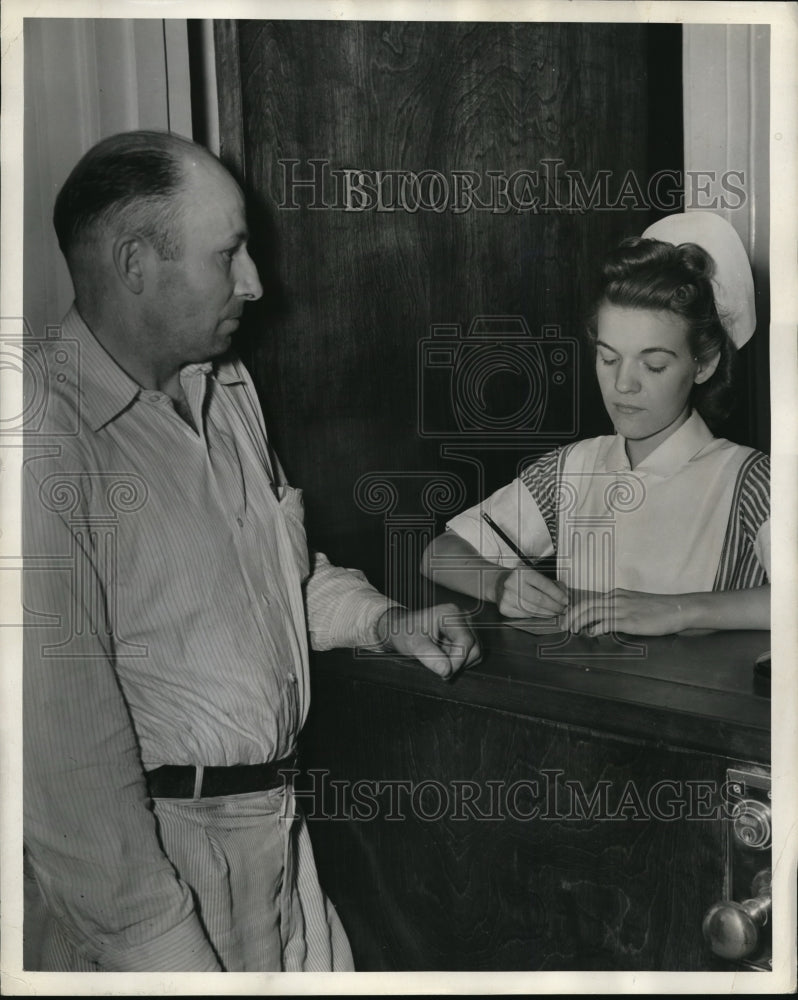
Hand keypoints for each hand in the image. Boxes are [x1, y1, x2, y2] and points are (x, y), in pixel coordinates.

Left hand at [376, 604, 480, 679]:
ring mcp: (466, 626)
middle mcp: (462, 617)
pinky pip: (472, 655)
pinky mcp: (467, 635)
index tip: (444, 673)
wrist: (402, 630)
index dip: (457, 660)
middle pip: (474, 648)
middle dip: (457, 663)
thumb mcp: (412, 643)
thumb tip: (446, 670)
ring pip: (475, 653)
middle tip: (438, 667)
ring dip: (459, 663)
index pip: (465, 641)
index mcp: (450, 613)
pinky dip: (460, 661)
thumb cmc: (405, 632)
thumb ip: (428, 655)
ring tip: (439, 659)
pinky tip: (445, 657)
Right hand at [494, 565, 569, 618]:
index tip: (566, 601)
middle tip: (563, 610)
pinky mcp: (504, 608)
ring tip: (555, 613)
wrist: (498, 583)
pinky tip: (543, 614)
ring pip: (533, 610)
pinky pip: (525, 615)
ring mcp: (507, 597)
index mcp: (523, 572)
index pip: (544, 585)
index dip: (557, 594)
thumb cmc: (520, 579)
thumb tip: (564, 595)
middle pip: (539, 600)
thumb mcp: (533, 574)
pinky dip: (536, 616)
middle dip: (555, 607)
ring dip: (547, 613)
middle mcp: (513, 583)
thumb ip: (550, 583)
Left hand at [563, 589, 685, 635]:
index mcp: (617, 594)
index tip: (568, 619)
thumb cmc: (659, 609)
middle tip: (564, 626)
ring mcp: (623, 609)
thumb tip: (604, 620)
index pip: (590, 601)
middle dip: (572, 615)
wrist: (678, 609)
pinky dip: (597, 627)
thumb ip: (619, 608)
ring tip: (572, 630)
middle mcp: (617, 599)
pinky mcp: (631, 621)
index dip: (576, 610)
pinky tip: (591, 633)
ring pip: (593, 612)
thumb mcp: (635, 604)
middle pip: (587, 605)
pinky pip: (608, 622)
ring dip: (580, 622)